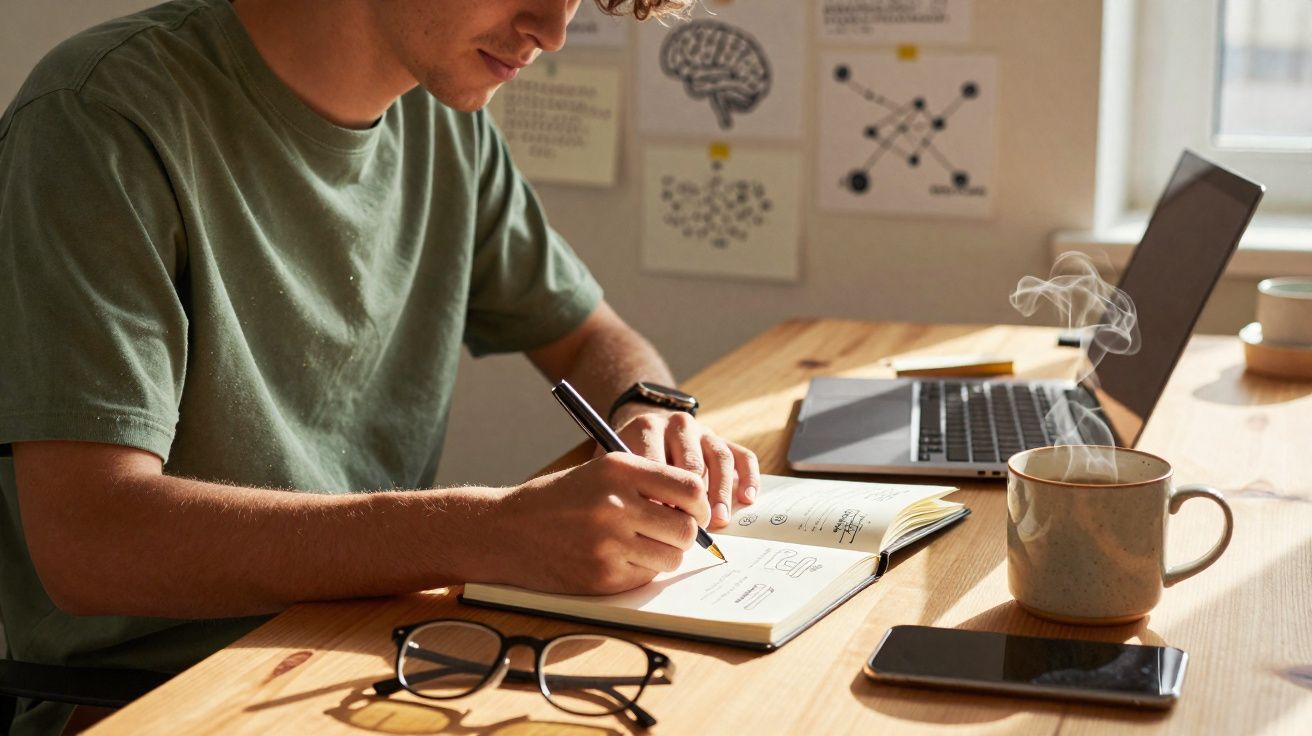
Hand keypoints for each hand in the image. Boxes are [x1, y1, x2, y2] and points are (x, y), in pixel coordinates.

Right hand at [489, 454, 709, 594]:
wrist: (506, 531)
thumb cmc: (557, 500)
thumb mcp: (599, 473)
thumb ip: (646, 483)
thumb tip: (697, 508)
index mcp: (618, 469)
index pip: (689, 486)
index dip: (699, 503)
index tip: (695, 511)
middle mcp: (616, 504)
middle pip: (686, 528)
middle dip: (684, 534)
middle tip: (669, 533)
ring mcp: (609, 543)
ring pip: (672, 557)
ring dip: (664, 555)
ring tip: (640, 546)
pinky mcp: (603, 576)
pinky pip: (647, 577)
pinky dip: (640, 571)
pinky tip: (617, 559)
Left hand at [610, 407, 759, 529]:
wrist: (643, 432)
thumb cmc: (630, 462)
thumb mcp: (620, 467)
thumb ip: (630, 486)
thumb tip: (653, 517)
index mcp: (647, 428)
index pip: (658, 464)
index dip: (661, 497)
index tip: (662, 523)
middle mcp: (678, 425)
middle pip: (692, 462)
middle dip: (692, 498)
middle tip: (690, 527)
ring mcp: (703, 431)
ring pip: (720, 458)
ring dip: (721, 492)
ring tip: (719, 519)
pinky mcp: (722, 440)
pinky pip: (741, 455)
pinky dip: (748, 477)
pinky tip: (747, 499)